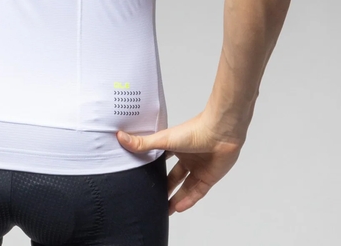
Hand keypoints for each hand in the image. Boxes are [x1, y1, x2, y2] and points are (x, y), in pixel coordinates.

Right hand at [116, 110, 242, 215]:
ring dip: (175, 197)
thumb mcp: (164, 139)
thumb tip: (120, 137)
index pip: (161, 158)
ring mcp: (198, 168)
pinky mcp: (209, 178)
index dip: (152, 167)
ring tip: (164, 209)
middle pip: (173, 175)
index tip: (141, 176)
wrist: (221, 134)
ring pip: (185, 186)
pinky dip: (188, 200)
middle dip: (164, 186)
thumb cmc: (194, 131)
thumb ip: (143, 143)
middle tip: (152, 197)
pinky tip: (178, 208)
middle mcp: (186, 156)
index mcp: (174, 145)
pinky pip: (197, 192)